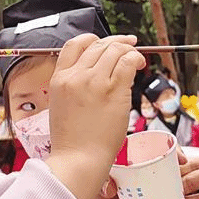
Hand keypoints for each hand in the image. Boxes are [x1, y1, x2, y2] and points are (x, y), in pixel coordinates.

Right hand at [45, 34, 144, 198]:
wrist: (77, 159)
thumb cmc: (71, 140)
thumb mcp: (61, 105)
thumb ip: (72, 85)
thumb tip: (94, 73)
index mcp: (59, 79)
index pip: (74, 44)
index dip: (92, 39)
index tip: (103, 43)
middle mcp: (76, 76)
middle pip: (98, 45)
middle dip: (116, 42)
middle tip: (128, 44)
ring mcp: (95, 82)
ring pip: (114, 50)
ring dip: (128, 50)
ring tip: (136, 58)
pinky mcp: (114, 91)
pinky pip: (127, 63)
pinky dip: (136, 59)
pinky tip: (139, 65)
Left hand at [87, 149, 198, 198]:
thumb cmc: (94, 192)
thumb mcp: (98, 178)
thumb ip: (104, 179)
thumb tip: (112, 186)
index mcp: (141, 163)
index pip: (164, 153)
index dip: (176, 153)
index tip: (180, 158)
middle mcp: (155, 177)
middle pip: (186, 166)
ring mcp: (161, 192)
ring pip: (191, 182)